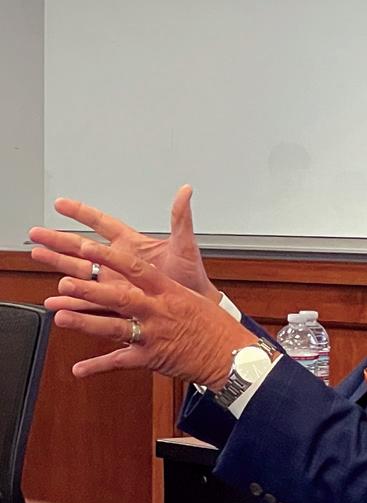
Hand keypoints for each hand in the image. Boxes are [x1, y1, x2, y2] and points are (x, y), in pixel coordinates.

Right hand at [29, 186, 219, 310]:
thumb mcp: (185, 246)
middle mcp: (119, 262)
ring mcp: (114, 283)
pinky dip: (71, 302)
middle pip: (81, 247)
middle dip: (58, 239)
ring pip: (80, 272)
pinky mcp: (115, 303)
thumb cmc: (192, 278)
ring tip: (38, 257)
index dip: (82, 213)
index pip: (102, 223)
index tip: (61, 203)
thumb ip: (181, 218)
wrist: (194, 311)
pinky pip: (88, 302)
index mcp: (132, 245)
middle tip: (36, 233)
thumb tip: (186, 191)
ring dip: (58, 265)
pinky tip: (56, 301)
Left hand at [44, 237, 254, 385]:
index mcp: (169, 292)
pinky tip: (79, 369)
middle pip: (119, 297)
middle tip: (65, 282)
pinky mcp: (152, 359)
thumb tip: (147, 275)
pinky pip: (120, 363)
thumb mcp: (192, 298)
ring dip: (86, 323)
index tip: (89, 247)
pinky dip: (98, 366)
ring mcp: (154, 336)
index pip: (136, 270)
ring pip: (114, 328)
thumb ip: (165, 287)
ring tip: (60, 317)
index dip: (111, 258)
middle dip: (90, 291)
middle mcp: (159, 312)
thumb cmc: (214, 326)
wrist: (232, 355)